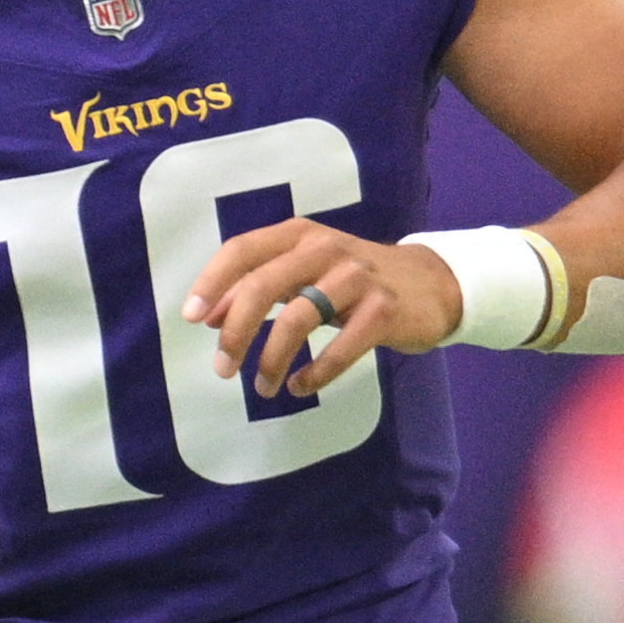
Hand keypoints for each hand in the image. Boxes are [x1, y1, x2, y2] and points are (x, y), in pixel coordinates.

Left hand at [183, 220, 467, 400]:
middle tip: (223, 369)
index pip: (243, 250)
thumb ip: (258, 288)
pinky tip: (301, 386)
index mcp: (299, 234)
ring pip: (299, 318)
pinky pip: (340, 348)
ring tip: (265, 388)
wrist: (431, 284)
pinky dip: (315, 373)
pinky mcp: (383, 311)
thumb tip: (208, 316)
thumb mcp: (305, 274)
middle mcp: (325, 248)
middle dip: (236, 332)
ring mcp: (357, 278)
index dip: (213, 283)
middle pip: (264, 285)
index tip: (191, 318)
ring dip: (273, 360)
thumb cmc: (354, 280)